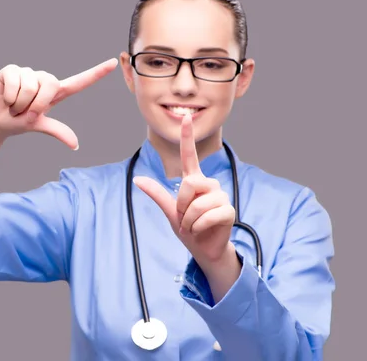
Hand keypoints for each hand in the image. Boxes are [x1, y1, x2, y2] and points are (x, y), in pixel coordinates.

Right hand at [0, 58, 117, 148]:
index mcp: (54, 93)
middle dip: (36, 103)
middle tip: (25, 112)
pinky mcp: (11, 70)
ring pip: (30, 86)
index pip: (79, 82)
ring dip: (20, 102)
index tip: (114, 63)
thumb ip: (58, 131)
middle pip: (50, 84)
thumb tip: (76, 145)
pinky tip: (5, 97)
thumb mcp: (38, 125)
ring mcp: (27, 73)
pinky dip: (9, 96)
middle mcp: (43, 80)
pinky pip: (15, 81)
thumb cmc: (17, 121)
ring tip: (13, 105)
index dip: (96, 73)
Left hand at [133, 114, 234, 266]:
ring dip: (189, 220)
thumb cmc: (188, 228)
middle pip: (189, 183)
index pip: (189, 156)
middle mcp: (208, 184)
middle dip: (181, 205)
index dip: (187, 137)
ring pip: (197, 204)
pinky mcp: (229, 210)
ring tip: (194, 226)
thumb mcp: (169, 211)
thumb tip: (137, 179)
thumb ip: (157, 194)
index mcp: (194, 181)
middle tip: (184, 217)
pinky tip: (203, 230)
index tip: (185, 117)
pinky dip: (199, 227)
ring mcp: (220, 196)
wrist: (203, 249)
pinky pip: (208, 216)